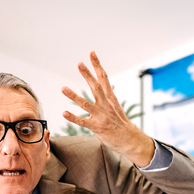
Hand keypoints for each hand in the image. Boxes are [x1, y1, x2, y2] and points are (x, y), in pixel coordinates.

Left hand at [62, 51, 154, 166]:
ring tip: (63, 88)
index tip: (91, 53)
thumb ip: (111, 95)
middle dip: (87, 75)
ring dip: (74, 96)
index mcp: (111, 98)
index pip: (104, 77)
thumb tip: (111, 85)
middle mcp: (106, 104)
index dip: (97, 65)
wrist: (130, 140)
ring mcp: (102, 116)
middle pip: (96, 87)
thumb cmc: (121, 123)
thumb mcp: (117, 106)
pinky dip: (73, 117)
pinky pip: (83, 122)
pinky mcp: (97, 127)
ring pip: (86, 104)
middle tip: (79, 63)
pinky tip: (64, 113)